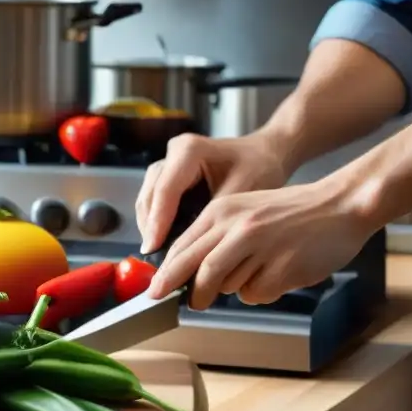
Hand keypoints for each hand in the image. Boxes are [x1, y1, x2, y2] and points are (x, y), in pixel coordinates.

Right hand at [136, 132, 290, 253]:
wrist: (263, 153)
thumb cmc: (259, 167)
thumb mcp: (243, 191)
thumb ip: (216, 217)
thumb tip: (191, 248)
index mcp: (189, 150)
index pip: (166, 190)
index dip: (157, 222)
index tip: (153, 249)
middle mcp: (172, 153)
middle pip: (150, 195)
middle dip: (151, 229)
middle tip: (156, 260)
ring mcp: (168, 164)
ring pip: (147, 200)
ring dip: (151, 228)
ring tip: (161, 257)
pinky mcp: (167, 176)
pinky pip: (154, 201)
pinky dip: (157, 223)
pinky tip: (167, 243)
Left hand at [146, 179, 375, 308]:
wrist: (341, 205)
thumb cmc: (290, 211)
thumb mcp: (243, 210)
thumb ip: (215, 235)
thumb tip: (186, 271)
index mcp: (222, 211)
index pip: (182, 247)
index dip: (167, 273)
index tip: (155, 290)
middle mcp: (238, 227)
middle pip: (198, 269)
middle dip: (188, 291)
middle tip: (185, 303)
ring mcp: (261, 248)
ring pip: (227, 286)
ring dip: (235, 287)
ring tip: (260, 268)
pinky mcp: (283, 268)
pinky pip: (256, 294)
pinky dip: (261, 292)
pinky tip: (278, 273)